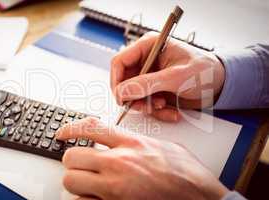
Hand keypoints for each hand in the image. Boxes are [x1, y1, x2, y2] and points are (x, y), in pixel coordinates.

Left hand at [57, 117, 228, 199]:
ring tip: (89, 184)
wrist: (202, 199)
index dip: (70, 129)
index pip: (90, 128)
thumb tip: (118, 140)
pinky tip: (97, 198)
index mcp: (132, 144)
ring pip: (71, 181)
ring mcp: (115, 188)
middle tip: (81, 165)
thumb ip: (136, 141)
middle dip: (73, 161)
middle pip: (72, 156)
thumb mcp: (163, 146)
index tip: (61, 133)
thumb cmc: (188, 175)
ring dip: (77, 182)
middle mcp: (120, 164)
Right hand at [110, 32, 224, 121]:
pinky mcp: (155, 90)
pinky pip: (145, 104)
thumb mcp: (175, 77)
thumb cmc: (204, 71)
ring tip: (164, 106)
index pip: (119, 62)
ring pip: (133, 96)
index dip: (116, 80)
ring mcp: (149, 76)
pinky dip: (156, 111)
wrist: (221, 85)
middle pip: (124, 81)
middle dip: (135, 97)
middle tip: (147, 106)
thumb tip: (122, 92)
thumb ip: (147, 84)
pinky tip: (171, 111)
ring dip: (147, 106)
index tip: (121, 97)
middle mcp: (146, 61)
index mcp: (148, 46)